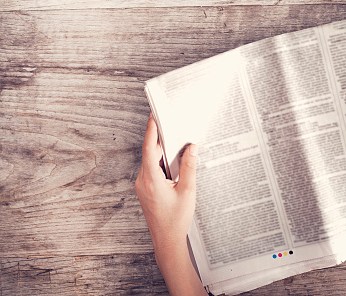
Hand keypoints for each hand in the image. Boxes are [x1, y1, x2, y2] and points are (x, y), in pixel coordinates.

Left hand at [134, 114, 197, 247]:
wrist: (167, 240)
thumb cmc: (176, 219)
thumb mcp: (187, 191)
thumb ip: (190, 167)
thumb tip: (192, 147)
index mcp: (151, 180)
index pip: (149, 148)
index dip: (152, 130)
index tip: (154, 115)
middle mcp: (143, 181)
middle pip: (149, 152)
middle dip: (159, 137)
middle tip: (168, 121)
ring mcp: (143, 185)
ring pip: (150, 160)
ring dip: (161, 150)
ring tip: (173, 138)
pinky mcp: (146, 189)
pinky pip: (151, 169)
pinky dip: (160, 161)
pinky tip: (172, 159)